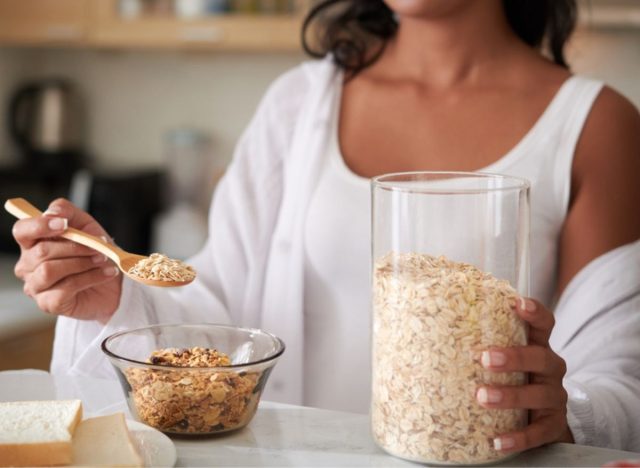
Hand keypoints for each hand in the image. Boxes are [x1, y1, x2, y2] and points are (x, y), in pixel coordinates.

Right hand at [12, 198, 122, 322]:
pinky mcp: (48, 304)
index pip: (22, 231)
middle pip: (42, 251)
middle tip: (99, 246)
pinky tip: (106, 273)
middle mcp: (28, 265)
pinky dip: (91, 277)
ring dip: (82, 263)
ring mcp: (36, 286)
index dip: (40, 226)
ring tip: (103, 259)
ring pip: (50, 270)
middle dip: (75, 247)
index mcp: (32, 243)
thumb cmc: (93, 252)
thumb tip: (52, 212)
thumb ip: (67, 212)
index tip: (64, 224)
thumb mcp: (85, 225)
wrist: (112, 283)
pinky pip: (65, 288)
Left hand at [476, 297, 572, 452]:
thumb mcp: (503, 360)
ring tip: (483, 397)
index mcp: (537, 347)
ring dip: (511, 395)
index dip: (534, 312)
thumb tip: (423, 333)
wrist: (542, 420)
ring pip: (539, 395)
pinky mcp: (554, 425)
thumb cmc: (514, 379)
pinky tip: (497, 441)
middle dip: (514, 357)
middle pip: (541, 358)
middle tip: (485, 359)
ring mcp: (554, 397)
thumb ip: (479, 344)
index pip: (543, 324)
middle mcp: (550, 369)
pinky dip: (518, 437)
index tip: (517, 303)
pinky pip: (538, 432)